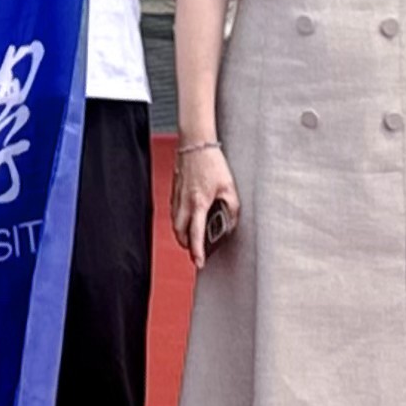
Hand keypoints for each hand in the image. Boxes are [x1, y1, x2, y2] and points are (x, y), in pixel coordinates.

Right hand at [171, 140, 239, 261]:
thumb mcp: (229, 187)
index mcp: (199, 203)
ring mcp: (177, 196)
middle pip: (179, 232)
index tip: (199, 262)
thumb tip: (230, 222)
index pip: (195, 234)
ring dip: (182, 233)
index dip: (196, 251)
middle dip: (187, 245)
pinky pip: (174, 211)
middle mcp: (184, 202)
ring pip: (174, 223)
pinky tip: (187, 219)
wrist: (195, 142)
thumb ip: (231, 208)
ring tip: (192, 238)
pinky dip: (179, 220)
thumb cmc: (212, 162)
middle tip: (196, 252)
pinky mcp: (174, 190)